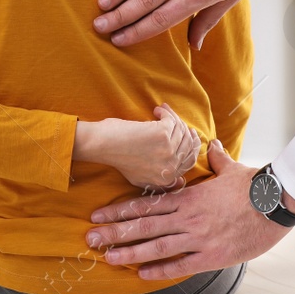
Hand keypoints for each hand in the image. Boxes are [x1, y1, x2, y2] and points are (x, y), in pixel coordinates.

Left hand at [73, 105, 200, 189]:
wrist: (103, 145)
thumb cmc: (119, 157)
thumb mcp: (140, 179)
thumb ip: (160, 183)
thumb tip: (181, 181)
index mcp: (166, 179)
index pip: (190, 161)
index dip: (191, 144)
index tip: (188, 132)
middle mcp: (170, 168)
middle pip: (189, 144)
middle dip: (183, 128)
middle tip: (175, 119)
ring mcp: (168, 152)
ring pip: (181, 129)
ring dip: (172, 117)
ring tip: (161, 112)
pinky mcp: (163, 135)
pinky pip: (172, 120)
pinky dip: (166, 112)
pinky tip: (156, 110)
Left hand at [84, 140, 292, 278]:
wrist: (275, 203)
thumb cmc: (253, 186)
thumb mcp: (230, 168)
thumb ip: (216, 158)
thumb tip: (212, 145)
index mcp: (188, 196)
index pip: (145, 203)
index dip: (119, 210)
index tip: (99, 215)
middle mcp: (187, 217)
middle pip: (143, 225)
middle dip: (114, 232)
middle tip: (90, 237)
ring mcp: (197, 237)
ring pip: (156, 245)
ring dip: (129, 252)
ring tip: (107, 256)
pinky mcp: (211, 255)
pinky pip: (180, 265)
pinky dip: (160, 270)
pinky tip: (142, 274)